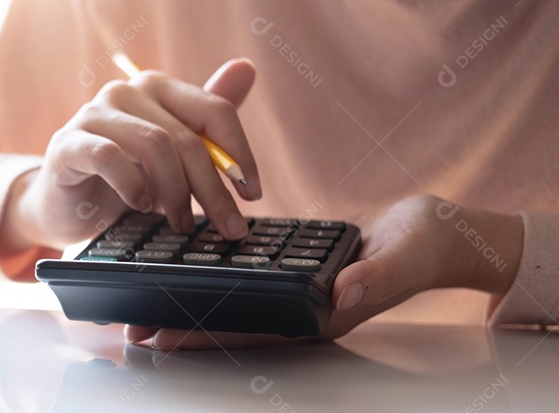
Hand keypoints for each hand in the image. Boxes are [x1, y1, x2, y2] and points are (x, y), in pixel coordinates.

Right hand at [1, 59, 262, 255]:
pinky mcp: (66, 144)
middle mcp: (124, 91)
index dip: (240, 153)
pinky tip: (141, 205)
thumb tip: (247, 68)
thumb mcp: (172, 153)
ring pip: (155, 146)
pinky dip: (133, 187)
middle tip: (229, 226)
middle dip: (213, 188)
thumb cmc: (124, 177)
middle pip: (187, 137)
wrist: (65, 204)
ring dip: (176, 193)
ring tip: (182, 222)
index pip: (214, 110)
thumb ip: (206, 119)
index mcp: (156, 87)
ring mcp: (92, 114)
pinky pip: (109, 158)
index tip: (252, 193)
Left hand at [124, 194, 524, 349]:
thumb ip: (374, 276)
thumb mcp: (404, 256)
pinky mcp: (298, 270)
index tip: (160, 337)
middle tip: (132, 326)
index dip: (205, 336)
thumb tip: (340, 293)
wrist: (438, 234)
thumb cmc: (427, 245)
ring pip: (236, 304)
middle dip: (184, 327)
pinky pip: (250, 279)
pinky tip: (188, 269)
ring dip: (193, 304)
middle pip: (233, 324)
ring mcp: (299, 293)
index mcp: (323, 315)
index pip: (253, 331)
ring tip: (145, 302)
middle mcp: (304, 310)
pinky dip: (218, 278)